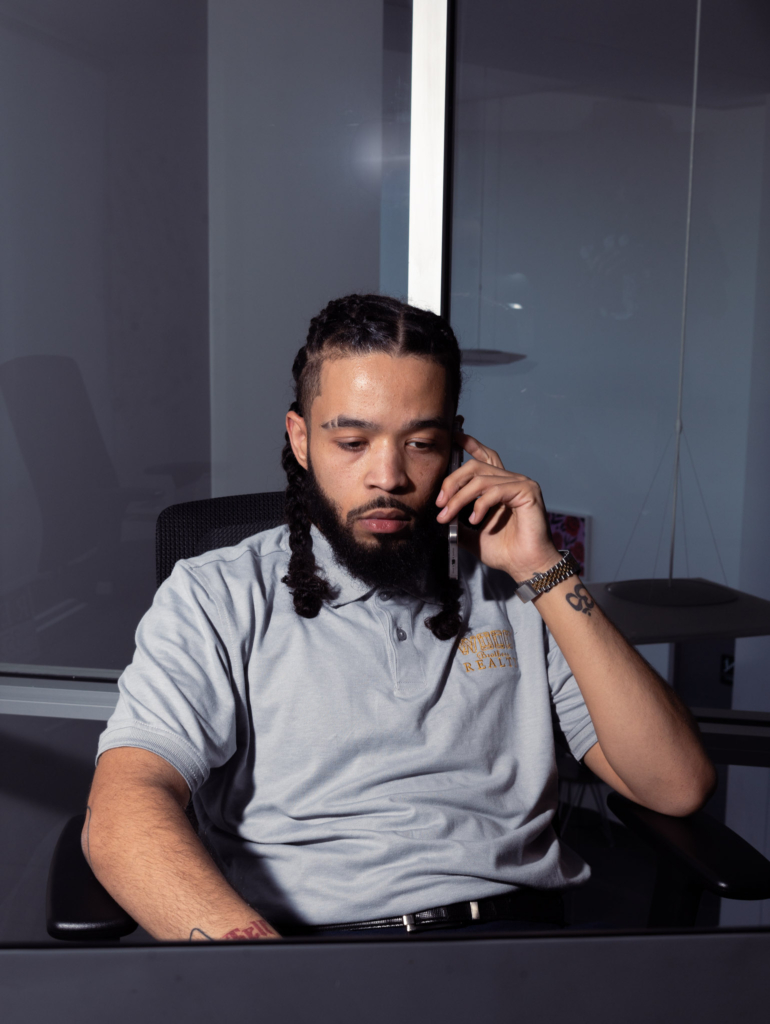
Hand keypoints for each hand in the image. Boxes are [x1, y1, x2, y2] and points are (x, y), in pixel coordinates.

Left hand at [436, 431, 559, 580]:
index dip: (470, 444)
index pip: (484, 457)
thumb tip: (439, 514)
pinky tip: (474, 520)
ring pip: (481, 479)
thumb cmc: (505, 551)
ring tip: (448, 516)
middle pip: (475, 466)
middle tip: (439, 503)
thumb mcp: (472, 535)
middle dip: (452, 482)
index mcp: (500, 485)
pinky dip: (480, 505)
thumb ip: (458, 521)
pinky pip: (495, 490)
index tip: (454, 438)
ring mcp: (521, 484)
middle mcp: (511, 480)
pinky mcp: (527, 491)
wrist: (525, 566)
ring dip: (459, 498)